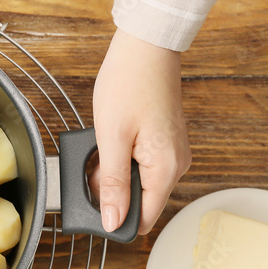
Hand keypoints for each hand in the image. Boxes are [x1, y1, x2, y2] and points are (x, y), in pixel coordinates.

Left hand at [92, 29, 190, 234]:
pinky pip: (141, 164)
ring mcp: (172, 153)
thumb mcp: (111, 138)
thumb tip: (113, 221)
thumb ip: (112, 183)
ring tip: (100, 145)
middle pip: (140, 201)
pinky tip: (110, 139)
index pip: (144, 219)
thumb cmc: (128, 84)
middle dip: (111, 191)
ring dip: (114, 173)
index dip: (116, 219)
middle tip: (91, 164)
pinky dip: (121, 159)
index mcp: (166, 169)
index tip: (93, 208)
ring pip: (138, 182)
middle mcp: (176, 165)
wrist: (145, 47)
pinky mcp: (165, 142)